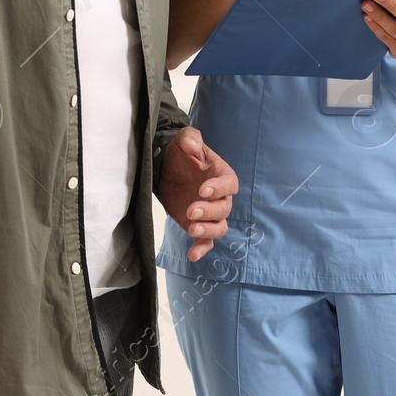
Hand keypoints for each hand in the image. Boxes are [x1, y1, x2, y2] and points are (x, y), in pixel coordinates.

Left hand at [156, 126, 237, 261]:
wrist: (167, 168)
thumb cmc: (181, 153)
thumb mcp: (184, 140)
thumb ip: (190, 139)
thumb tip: (192, 145)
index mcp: (221, 175)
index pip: (228, 184)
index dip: (218, 188)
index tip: (203, 190)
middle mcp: (219, 197)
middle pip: (223, 209)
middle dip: (209, 212)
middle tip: (191, 210)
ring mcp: (209, 214)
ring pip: (218, 228)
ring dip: (208, 231)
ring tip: (192, 229)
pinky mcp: (197, 226)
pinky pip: (205, 241)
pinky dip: (201, 249)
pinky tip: (192, 255)